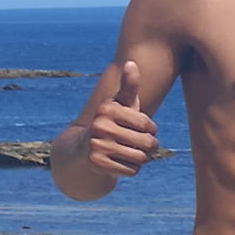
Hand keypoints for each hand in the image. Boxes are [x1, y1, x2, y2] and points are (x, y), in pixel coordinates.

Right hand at [80, 60, 159, 180]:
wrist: (84, 148)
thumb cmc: (112, 122)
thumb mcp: (121, 103)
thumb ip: (129, 86)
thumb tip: (131, 63)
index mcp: (107, 109)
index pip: (147, 125)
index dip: (150, 129)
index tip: (143, 128)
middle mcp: (98, 126)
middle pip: (146, 143)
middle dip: (148, 145)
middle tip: (139, 143)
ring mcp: (96, 146)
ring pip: (140, 158)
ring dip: (141, 158)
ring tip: (131, 151)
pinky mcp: (97, 164)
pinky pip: (131, 171)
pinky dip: (131, 169)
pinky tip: (121, 162)